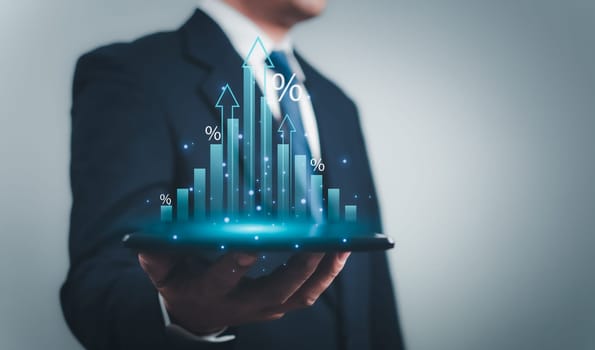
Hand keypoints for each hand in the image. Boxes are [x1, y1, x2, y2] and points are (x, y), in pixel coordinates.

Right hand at [138, 251, 350, 333]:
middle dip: (300, 265)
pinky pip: (309, 293)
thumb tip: (147, 240)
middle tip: (318, 238)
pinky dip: (327, 274)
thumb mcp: (163, 273)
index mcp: (212, 291)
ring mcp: (266, 308)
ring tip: (343, 243)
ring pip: (302, 295)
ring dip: (324, 270)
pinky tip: (341, 251)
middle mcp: (243, 304)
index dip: (239, 260)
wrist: (198, 317)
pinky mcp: (280, 305)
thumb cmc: (182, 286)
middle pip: (277, 290)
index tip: (255, 239)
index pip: (226, 277)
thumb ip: (156, 257)